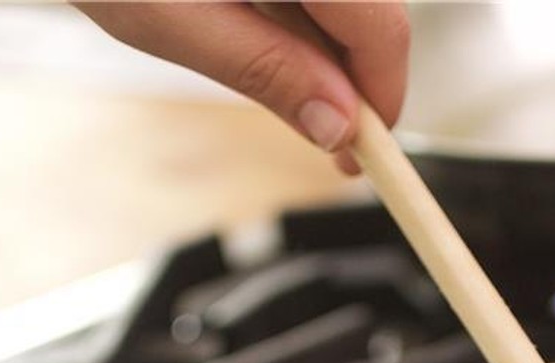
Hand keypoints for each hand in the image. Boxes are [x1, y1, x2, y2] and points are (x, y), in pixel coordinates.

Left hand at [74, 2, 409, 173]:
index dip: (382, 100)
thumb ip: (266, 70)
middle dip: (353, 77)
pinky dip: (303, 15)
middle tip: (327, 137)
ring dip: (325, 48)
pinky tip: (262, 32)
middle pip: (372, 11)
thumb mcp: (171, 18)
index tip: (365, 154)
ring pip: (348, 0)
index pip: (381, 28)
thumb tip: (336, 128)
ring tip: (281, 83)